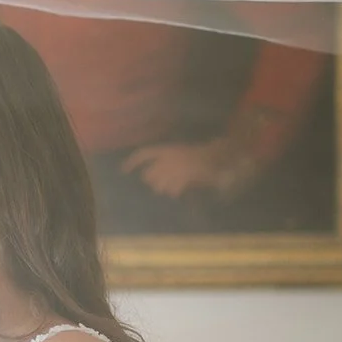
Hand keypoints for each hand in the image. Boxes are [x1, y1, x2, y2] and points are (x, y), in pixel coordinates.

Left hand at [122, 138, 256, 200]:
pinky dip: (176, 192)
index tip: (123, 171)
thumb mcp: (180, 154)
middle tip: (166, 182)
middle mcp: (167, 158)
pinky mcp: (182, 178)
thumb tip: (150, 177)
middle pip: (148, 176)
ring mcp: (174, 168)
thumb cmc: (201, 156)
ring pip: (159, 186)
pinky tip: (183, 190)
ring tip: (176, 185)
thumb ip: (165, 163)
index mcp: (167, 149)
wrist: (219, 157)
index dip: (132, 162)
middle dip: (154, 181)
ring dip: (166, 188)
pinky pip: (172, 191)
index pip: (143, 153)